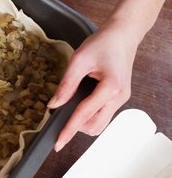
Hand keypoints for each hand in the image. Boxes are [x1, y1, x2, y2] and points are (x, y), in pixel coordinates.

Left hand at [48, 18, 136, 151]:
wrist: (123, 34)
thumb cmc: (103, 43)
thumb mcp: (79, 60)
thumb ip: (66, 84)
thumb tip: (53, 105)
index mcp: (110, 88)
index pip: (84, 115)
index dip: (69, 130)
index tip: (58, 143)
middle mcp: (119, 97)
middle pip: (94, 126)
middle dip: (75, 126)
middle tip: (60, 116)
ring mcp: (121, 99)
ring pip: (100, 124)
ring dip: (83, 122)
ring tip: (71, 106)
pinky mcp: (119, 98)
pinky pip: (103, 115)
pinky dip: (90, 115)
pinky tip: (81, 103)